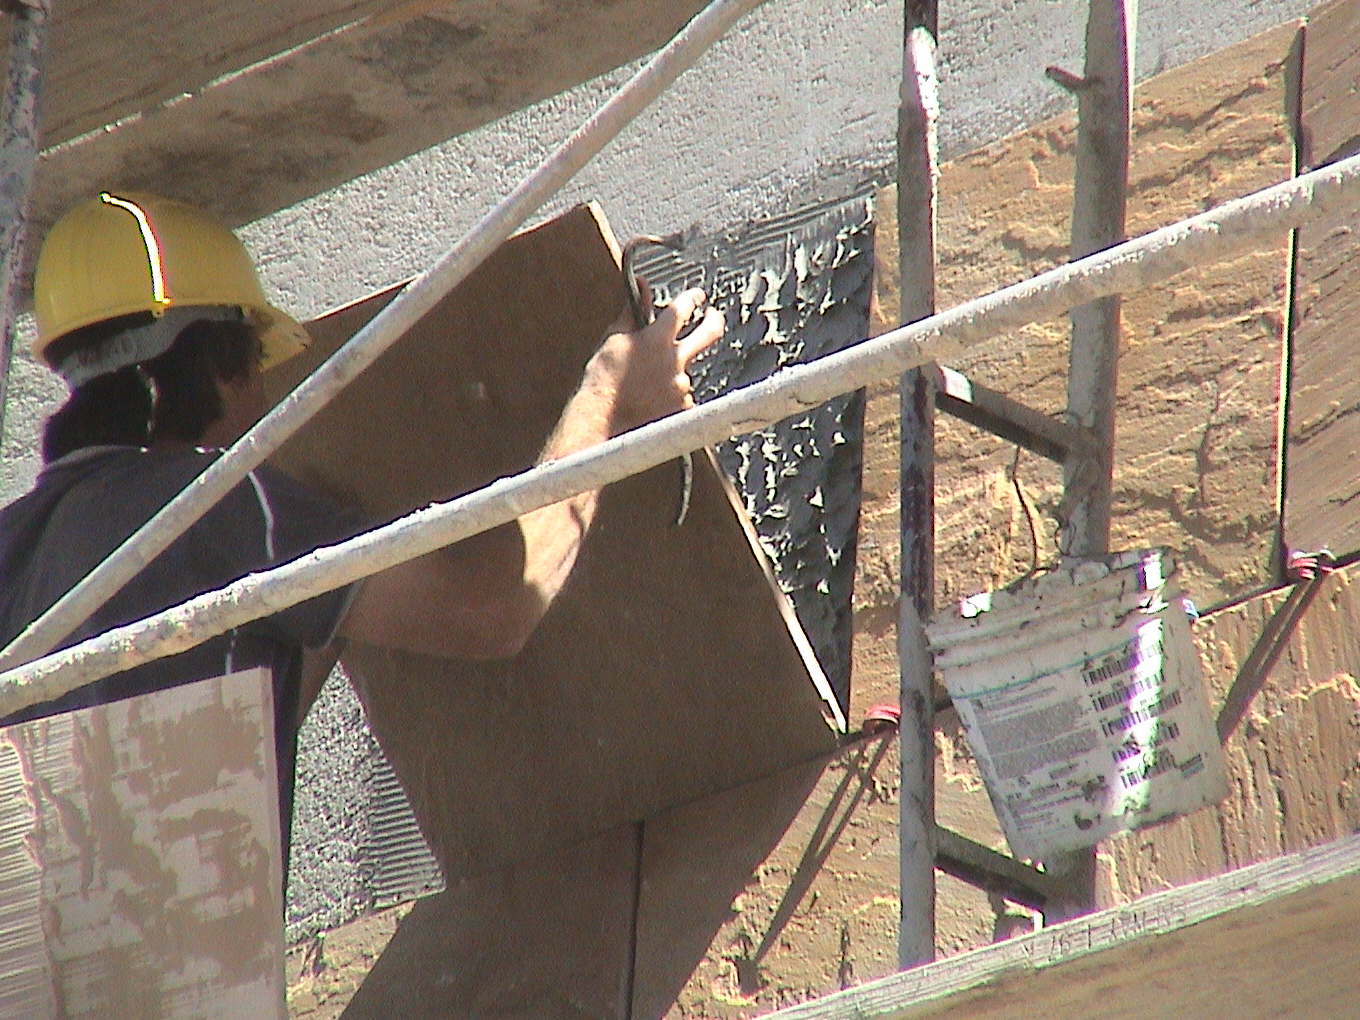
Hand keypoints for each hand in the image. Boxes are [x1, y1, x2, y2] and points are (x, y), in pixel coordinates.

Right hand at [588, 284, 723, 432]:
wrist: (602, 420)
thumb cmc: (603, 379)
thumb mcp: (614, 338)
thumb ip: (632, 309)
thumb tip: (640, 284)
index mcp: (658, 338)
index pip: (684, 307)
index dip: (693, 297)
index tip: (697, 296)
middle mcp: (676, 359)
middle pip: (709, 332)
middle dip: (713, 319)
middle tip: (711, 315)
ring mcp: (682, 384)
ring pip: (688, 368)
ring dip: (675, 368)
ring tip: (648, 381)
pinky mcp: (683, 406)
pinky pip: (684, 393)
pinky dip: (672, 393)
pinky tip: (652, 397)